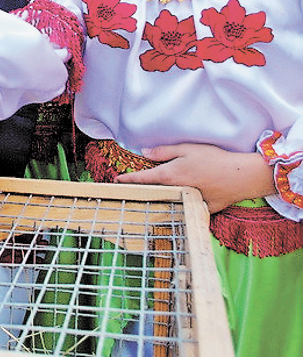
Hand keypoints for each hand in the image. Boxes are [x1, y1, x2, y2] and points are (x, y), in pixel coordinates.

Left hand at [115, 143, 275, 213]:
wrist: (243, 175)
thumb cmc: (214, 159)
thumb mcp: (186, 149)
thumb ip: (164, 151)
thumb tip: (144, 152)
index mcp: (170, 175)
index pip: (143, 178)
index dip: (127, 180)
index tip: (115, 182)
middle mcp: (177, 191)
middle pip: (154, 192)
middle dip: (141, 192)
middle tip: (129, 190)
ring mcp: (190, 202)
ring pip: (170, 203)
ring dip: (159, 201)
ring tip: (149, 199)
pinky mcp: (205, 208)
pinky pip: (190, 210)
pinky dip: (183, 208)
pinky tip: (179, 208)